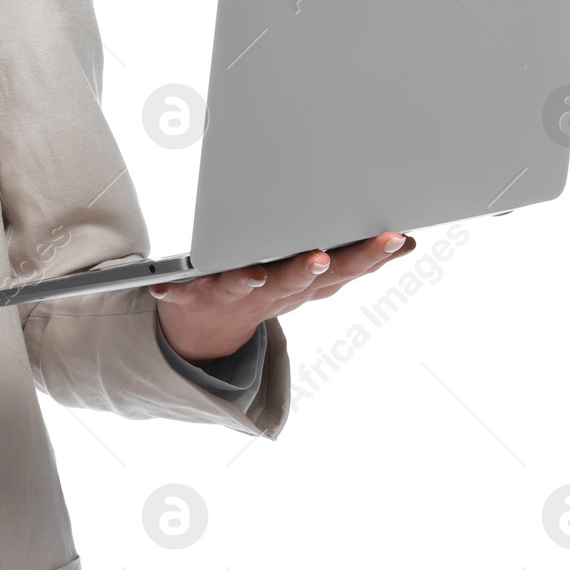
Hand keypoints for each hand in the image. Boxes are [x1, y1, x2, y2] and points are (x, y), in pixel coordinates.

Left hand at [151, 231, 415, 362]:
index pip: (344, 269)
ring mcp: (231, 295)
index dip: (369, 256)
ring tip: (255, 274)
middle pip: (297, 282)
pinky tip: (161, 284)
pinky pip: (179, 294)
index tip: (395, 237)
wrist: (206, 332)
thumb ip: (355, 258)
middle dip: (312, 270)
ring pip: (244, 287)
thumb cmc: (266, 287)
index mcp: (304, 283)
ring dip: (250, 281)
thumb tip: (408, 241)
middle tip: (322, 256)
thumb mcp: (313, 277)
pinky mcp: (190, 297)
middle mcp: (272, 292)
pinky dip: (170, 291)